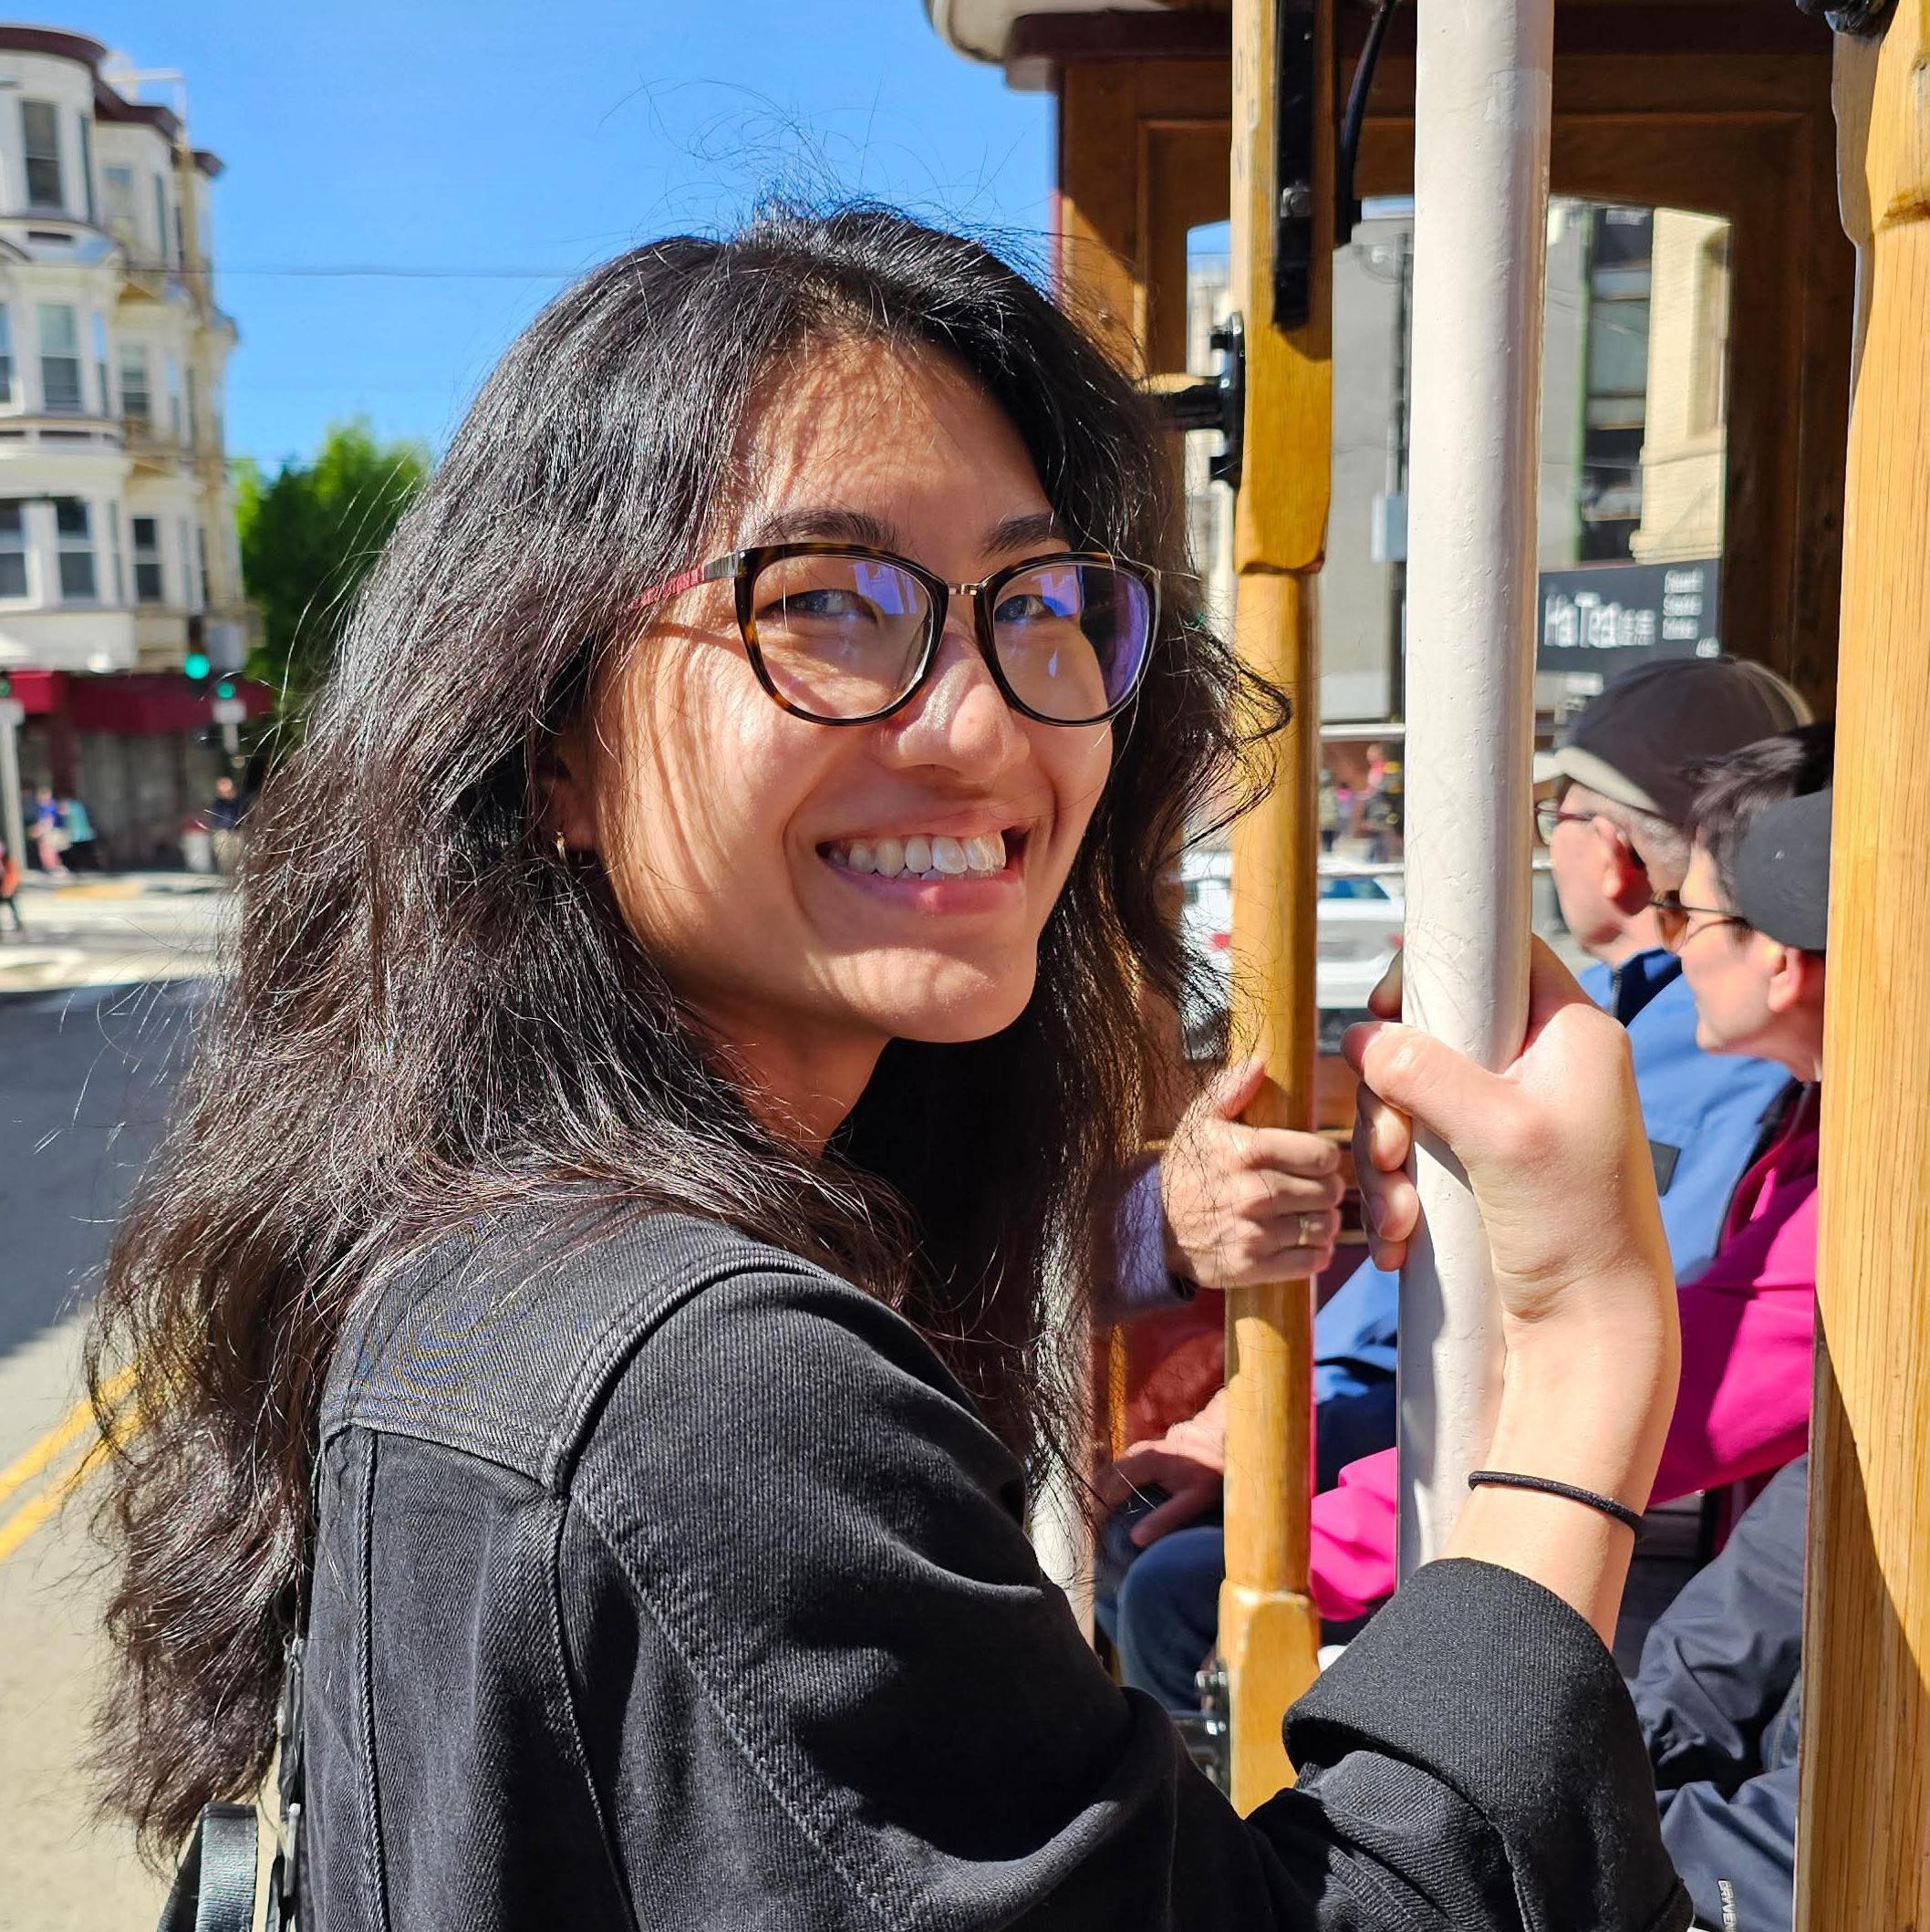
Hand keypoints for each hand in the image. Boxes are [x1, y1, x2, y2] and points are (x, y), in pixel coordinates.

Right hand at [1100, 1391, 1225, 1545]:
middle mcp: (1137, 1452)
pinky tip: (1117, 1505)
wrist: (1221, 1444)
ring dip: (1104, 1494)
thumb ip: (1165, 1519)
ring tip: (1104, 1520)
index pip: (1110, 1489)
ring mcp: (1139, 1450)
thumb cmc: (1210, 1473)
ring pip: (1111, 1473)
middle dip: (1098, 1504)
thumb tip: (1135, 1539)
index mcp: (1145, 1462)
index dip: (1101, 1512)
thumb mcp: (1192, 1501)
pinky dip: (1114, 1487)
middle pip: (1106, 1479)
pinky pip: (1120, 1470)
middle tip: (1097, 1530)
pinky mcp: (1143, 1452)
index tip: (1097, 1533)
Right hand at [1160, 1058, 1343, 1288]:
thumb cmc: (1184, 1168)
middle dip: (1327, 1188)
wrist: (1150, 1227)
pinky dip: (1317, 1252)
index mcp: (1245, 1152)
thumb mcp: (1198, 1122)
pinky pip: (1310, 1261)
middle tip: (1317, 1188)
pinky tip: (1305, 1241)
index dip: (1326, 1157)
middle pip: (1327, 1191)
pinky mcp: (1252, 1267)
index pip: (1320, 1155)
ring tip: (1312, 1214)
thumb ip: (1230, 1089)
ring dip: (1325, 1221)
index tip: (1318, 1160)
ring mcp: (1253, 1233)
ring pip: (1323, 1226)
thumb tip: (1260, 1062)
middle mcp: (1253, 1193)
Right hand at [1344, 944, 1672, 1347]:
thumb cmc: (1577, 1228)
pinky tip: (1399, 1235)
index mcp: (1572, 1037)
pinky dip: (1399, 1189)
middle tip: (1393, 1146)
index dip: (1440, 971)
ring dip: (1388, 1155)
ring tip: (1396, 1214)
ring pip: (1415, 1100)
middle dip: (1393, 1098)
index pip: (1503, 957)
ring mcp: (1512, 1120)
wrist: (1590, 1331)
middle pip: (1436, 1037)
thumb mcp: (1497, 1133)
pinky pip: (1419, 1151)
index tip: (1389, 1009)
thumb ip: (1425, 1072)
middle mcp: (1543, 1069)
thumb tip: (1361, 1036)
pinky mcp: (1486, 1167)